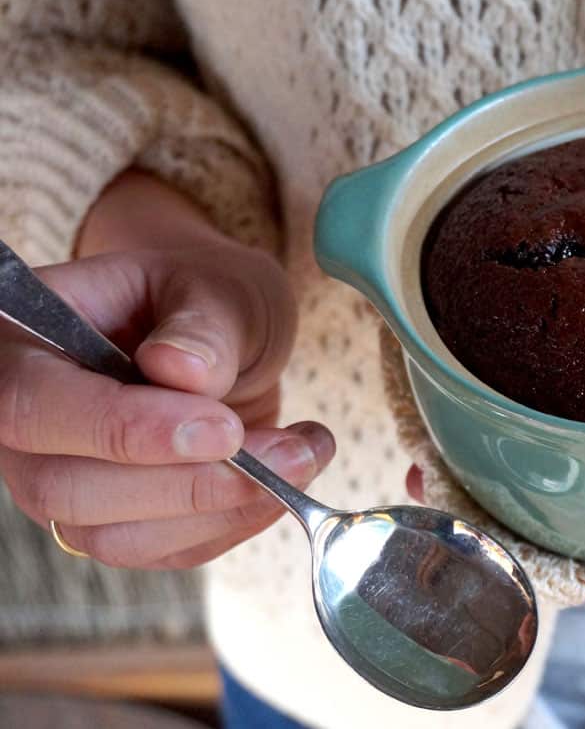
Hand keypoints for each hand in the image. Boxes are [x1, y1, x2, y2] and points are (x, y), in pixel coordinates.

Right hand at [0, 172, 333, 567]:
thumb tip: (182, 370)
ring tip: (304, 455)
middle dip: (190, 481)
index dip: (125, 428)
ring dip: (222, 509)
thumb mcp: (218, 285)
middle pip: (65, 486)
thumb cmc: (204, 297)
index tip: (223, 430)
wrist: (219, 333)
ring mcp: (59, 480)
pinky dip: (233, 523)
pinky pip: (161, 551)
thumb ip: (203, 323)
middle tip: (289, 452)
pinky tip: (284, 480)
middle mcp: (24, 425)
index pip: (32, 403)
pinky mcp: (110, 523)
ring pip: (113, 535)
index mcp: (23, 344)